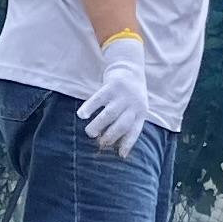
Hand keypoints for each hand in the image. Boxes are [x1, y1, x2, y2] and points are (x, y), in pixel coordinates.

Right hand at [75, 38, 153, 157]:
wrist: (131, 67)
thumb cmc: (130, 95)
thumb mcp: (135, 107)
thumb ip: (126, 122)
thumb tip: (114, 145)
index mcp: (141, 112)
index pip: (135, 131)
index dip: (127, 143)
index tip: (120, 155)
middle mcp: (133, 104)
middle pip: (121, 125)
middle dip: (110, 136)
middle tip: (99, 142)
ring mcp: (122, 95)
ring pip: (109, 114)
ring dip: (98, 126)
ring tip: (89, 132)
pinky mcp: (111, 86)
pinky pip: (98, 99)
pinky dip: (89, 107)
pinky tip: (81, 115)